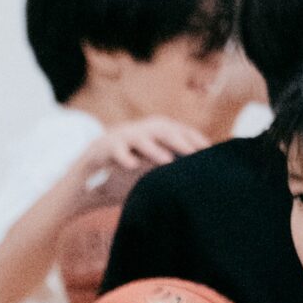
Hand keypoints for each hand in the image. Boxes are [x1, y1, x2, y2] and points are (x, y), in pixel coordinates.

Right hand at [86, 115, 206, 174]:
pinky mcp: (107, 147)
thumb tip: (198, 172)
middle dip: (180, 142)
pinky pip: (117, 151)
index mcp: (157, 130)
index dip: (195, 139)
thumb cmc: (129, 162)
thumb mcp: (152, 160)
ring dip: (154, 150)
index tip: (209, 151)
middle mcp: (142, 130)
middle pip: (164, 131)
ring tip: (167, 161)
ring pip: (142, 140)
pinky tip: (132, 166)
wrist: (93, 160)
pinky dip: (124, 157)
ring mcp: (124, 136)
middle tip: (194, 154)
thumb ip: (170, 162)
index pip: (180, 130)